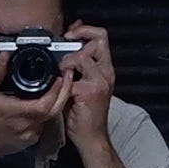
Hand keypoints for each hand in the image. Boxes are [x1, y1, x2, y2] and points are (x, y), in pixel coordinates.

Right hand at [0, 55, 55, 161]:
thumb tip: (5, 55)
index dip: (56, 91)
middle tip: (66, 78)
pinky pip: (44, 123)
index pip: (45, 104)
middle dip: (64, 92)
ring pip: (51, 116)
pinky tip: (43, 102)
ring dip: (55, 101)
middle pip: (55, 110)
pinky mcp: (32, 139)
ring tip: (56, 86)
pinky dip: (46, 112)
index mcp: (16, 112)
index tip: (59, 77)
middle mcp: (27, 125)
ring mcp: (31, 134)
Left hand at [54, 23, 123, 143]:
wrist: (91, 137)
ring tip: (62, 73)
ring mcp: (100, 81)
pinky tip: (62, 88)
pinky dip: (62, 78)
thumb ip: (77, 68)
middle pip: (98, 39)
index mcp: (106, 70)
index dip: (84, 29)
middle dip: (76, 40)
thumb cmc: (84, 114)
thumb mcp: (83, 86)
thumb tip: (65, 51)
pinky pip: (72, 75)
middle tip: (64, 48)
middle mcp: (106, 73)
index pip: (101, 37)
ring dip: (67, 61)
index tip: (71, 32)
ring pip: (82, 55)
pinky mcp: (90, 91)